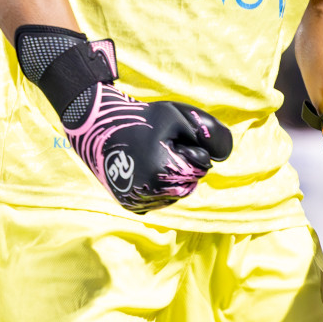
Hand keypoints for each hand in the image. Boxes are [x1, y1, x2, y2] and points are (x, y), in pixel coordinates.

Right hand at [65, 41, 232, 213]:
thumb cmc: (142, 118)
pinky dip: (157, 188)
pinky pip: (157, 201)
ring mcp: (138, 201)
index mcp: (164, 171)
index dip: (189, 150)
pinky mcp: (130, 205)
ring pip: (174, 194)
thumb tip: (223, 155)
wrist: (98, 127)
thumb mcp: (178, 116)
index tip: (171, 140)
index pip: (200, 168)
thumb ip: (206, 133)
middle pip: (189, 184)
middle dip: (183, 165)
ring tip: (151, 157)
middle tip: (161, 148)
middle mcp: (150, 193)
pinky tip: (145, 169)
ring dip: (172, 178)